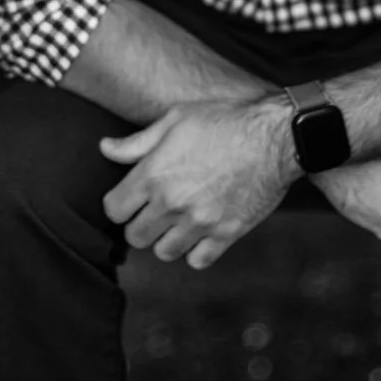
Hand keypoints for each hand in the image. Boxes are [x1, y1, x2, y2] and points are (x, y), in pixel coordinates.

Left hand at [99, 99, 297, 269]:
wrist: (276, 135)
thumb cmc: (224, 119)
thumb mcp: (176, 119)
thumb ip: (137, 142)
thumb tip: (104, 148)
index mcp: (154, 173)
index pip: (114, 209)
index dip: (120, 204)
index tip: (131, 199)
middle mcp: (172, 202)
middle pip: (135, 236)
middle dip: (141, 224)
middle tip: (156, 210)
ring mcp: (199, 221)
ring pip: (164, 252)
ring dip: (168, 238)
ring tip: (180, 220)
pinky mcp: (226, 234)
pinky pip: (197, 260)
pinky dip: (196, 251)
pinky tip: (202, 231)